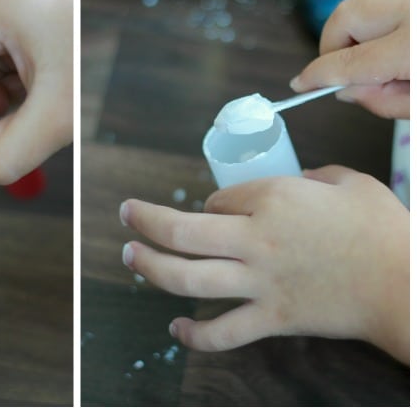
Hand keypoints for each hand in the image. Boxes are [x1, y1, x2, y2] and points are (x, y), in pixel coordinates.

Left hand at [120, 165, 408, 363]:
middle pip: (182, 232)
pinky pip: (224, 333)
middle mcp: (256, 240)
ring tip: (129, 258)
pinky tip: (177, 329)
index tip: (211, 208)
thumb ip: (311, 177)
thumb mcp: (346, 182)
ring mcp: (260, 283)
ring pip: (189, 279)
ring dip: (151, 268)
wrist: (406, 284)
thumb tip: (293, 183)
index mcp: (272, 200)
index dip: (208, 202)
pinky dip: (195, 336)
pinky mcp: (273, 318)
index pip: (216, 199)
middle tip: (125, 214)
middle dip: (145, 222)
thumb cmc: (382, 228)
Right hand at [291, 0, 408, 119]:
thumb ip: (385, 101)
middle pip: (345, 16)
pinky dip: (372, 9)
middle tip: (343, 74)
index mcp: (413, 45)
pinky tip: (382, 35)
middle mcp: (413, 11)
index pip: (348, 61)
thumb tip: (349, 88)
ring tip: (364, 51)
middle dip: (331, 46)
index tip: (301, 85)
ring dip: (350, 23)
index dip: (316, 76)